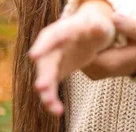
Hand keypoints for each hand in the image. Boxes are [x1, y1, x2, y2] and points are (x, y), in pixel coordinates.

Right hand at [28, 1, 114, 115]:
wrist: (96, 31)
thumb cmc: (99, 26)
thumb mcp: (102, 25)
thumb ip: (98, 27)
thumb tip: (97, 26)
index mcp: (66, 29)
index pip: (52, 35)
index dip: (43, 45)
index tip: (34, 55)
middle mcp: (55, 45)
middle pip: (46, 59)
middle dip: (43, 73)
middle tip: (41, 87)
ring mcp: (54, 58)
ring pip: (46, 75)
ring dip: (47, 90)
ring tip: (51, 104)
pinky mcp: (56, 71)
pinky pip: (51, 86)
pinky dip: (52, 98)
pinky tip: (57, 110)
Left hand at [82, 14, 135, 80]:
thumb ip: (129, 26)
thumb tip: (113, 17)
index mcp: (108, 64)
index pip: (84, 50)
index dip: (81, 35)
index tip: (81, 21)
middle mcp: (97, 72)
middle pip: (77, 54)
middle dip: (76, 38)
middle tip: (77, 20)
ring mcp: (92, 73)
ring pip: (76, 55)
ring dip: (76, 41)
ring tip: (78, 25)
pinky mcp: (91, 70)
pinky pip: (79, 56)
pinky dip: (79, 45)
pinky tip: (82, 33)